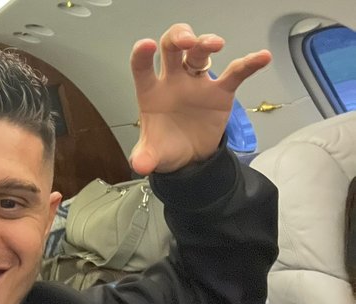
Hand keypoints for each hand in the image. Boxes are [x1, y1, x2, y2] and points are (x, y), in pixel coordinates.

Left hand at [128, 23, 271, 174]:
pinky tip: (262, 58)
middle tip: (186, 41)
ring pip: (199, 53)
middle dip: (178, 38)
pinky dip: (249, 64)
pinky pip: (236, 73)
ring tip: (216, 44)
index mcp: (151, 92)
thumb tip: (142, 165)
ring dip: (206, 43)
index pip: (142, 68)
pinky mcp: (220, 91)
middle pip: (172, 48)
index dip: (141, 55)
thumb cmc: (166, 147)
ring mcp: (197, 83)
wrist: (190, 158)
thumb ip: (145, 158)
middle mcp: (173, 81)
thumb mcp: (153, 155)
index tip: (145, 45)